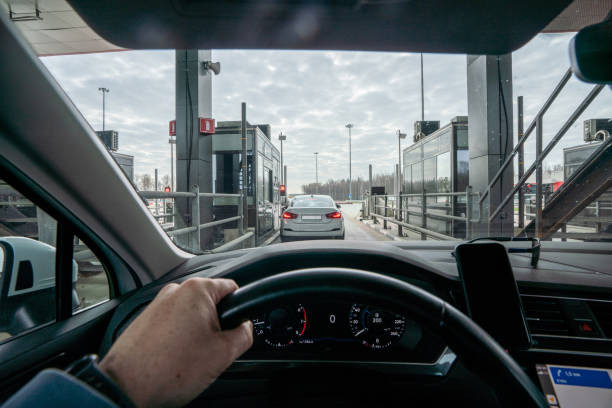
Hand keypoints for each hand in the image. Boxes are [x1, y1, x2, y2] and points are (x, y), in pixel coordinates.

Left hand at [99, 278, 252, 407]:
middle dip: (216, 327)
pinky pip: (173, 326)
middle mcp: (175, 291)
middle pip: (211, 304)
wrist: (125, 387)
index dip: (240, 311)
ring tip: (189, 359)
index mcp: (197, 290)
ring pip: (192, 317)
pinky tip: (174, 360)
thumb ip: (244, 334)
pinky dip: (178, 341)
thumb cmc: (168, 369)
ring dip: (196, 335)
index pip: (233, 289)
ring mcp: (158, 305)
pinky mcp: (145, 320)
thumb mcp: (223, 354)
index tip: (236, 330)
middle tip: (212, 351)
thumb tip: (246, 328)